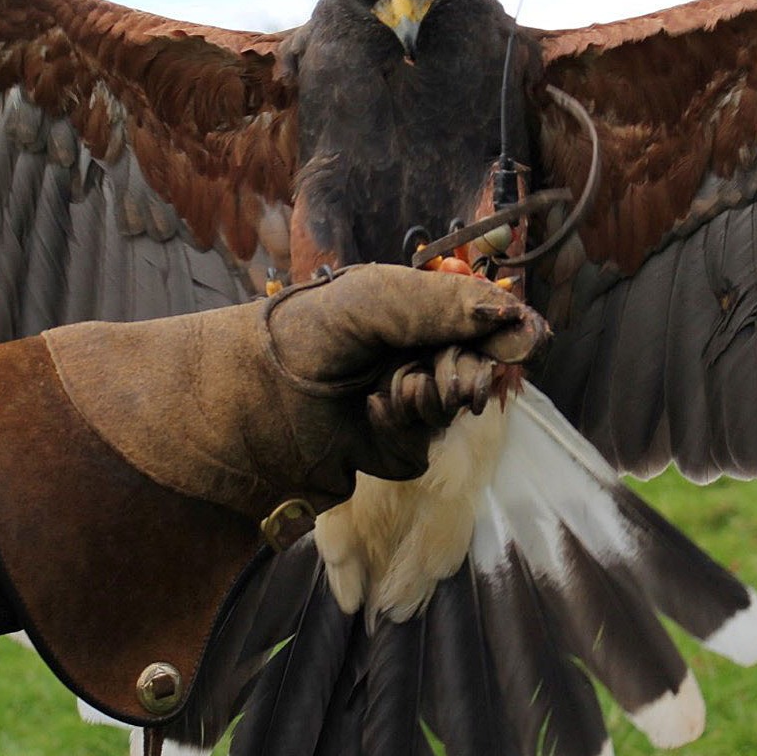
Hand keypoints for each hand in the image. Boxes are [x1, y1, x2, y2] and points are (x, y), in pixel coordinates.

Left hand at [40, 265, 548, 534]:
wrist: (233, 406)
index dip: (503, 331)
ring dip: (433, 400)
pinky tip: (374, 417)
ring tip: (395, 393)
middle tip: (456, 381)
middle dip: (469, 372)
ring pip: (453, 410)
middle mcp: (407, 355)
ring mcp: (398, 406)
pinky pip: (422, 446)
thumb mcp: (374, 303)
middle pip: (475, 366)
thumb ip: (447, 305)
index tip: (524, 340)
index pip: (478, 319)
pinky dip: (405, 430)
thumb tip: (524, 320)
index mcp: (406, 312)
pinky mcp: (384, 452)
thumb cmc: (295, 339)